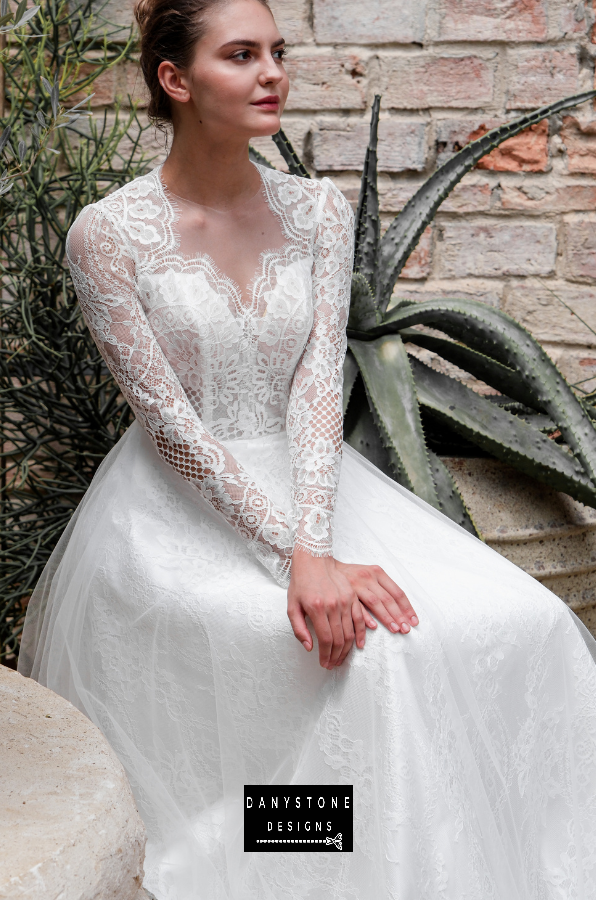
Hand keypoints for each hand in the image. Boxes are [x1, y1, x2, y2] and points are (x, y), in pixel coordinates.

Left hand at [287, 548, 417, 669]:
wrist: (313, 559)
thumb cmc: (300, 584)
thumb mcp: (291, 606)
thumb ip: (298, 629)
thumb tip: (310, 648)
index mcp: (317, 608)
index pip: (326, 639)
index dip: (327, 655)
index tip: (325, 664)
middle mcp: (333, 605)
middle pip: (340, 638)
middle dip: (337, 656)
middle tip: (334, 665)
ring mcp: (345, 600)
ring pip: (352, 631)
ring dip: (349, 648)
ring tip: (343, 659)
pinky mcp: (353, 596)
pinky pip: (361, 618)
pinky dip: (362, 633)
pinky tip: (358, 644)